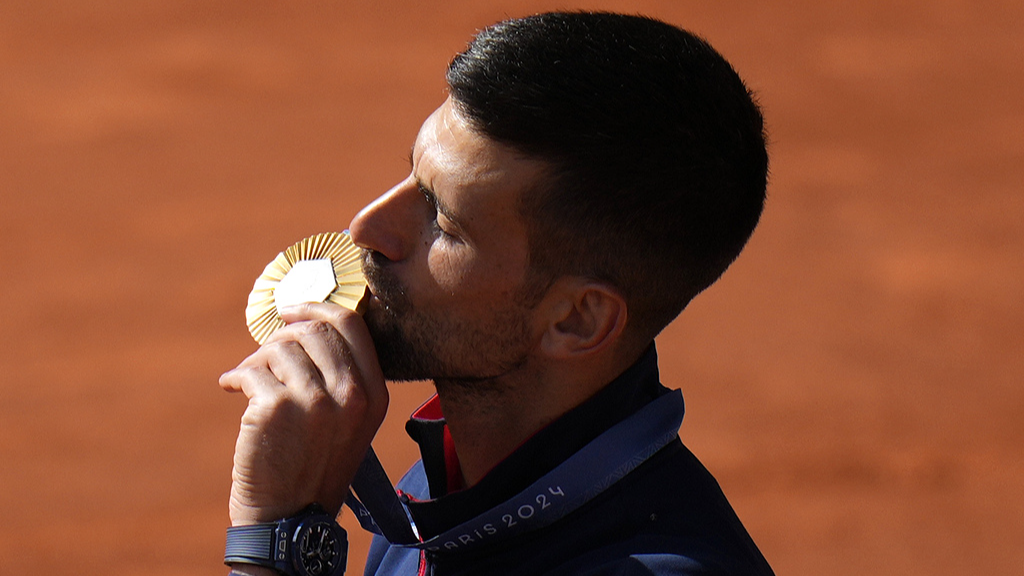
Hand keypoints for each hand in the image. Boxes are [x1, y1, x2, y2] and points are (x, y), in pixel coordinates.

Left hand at [219, 303, 388, 524]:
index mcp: (374, 395)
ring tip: (248, 381)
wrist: (289, 519)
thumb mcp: (348, 422)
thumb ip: (340, 377)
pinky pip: (250, 370)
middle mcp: (350, 394)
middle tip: (264, 355)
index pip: (351, 325)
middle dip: (282, 336)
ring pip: (278, 348)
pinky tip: (231, 388)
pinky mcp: (275, 408)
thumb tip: (303, 325)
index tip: (292, 310)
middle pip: (313, 330)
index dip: (317, 308)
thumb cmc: (313, 466)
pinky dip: (235, 377)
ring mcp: (314, 400)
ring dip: (257, 360)